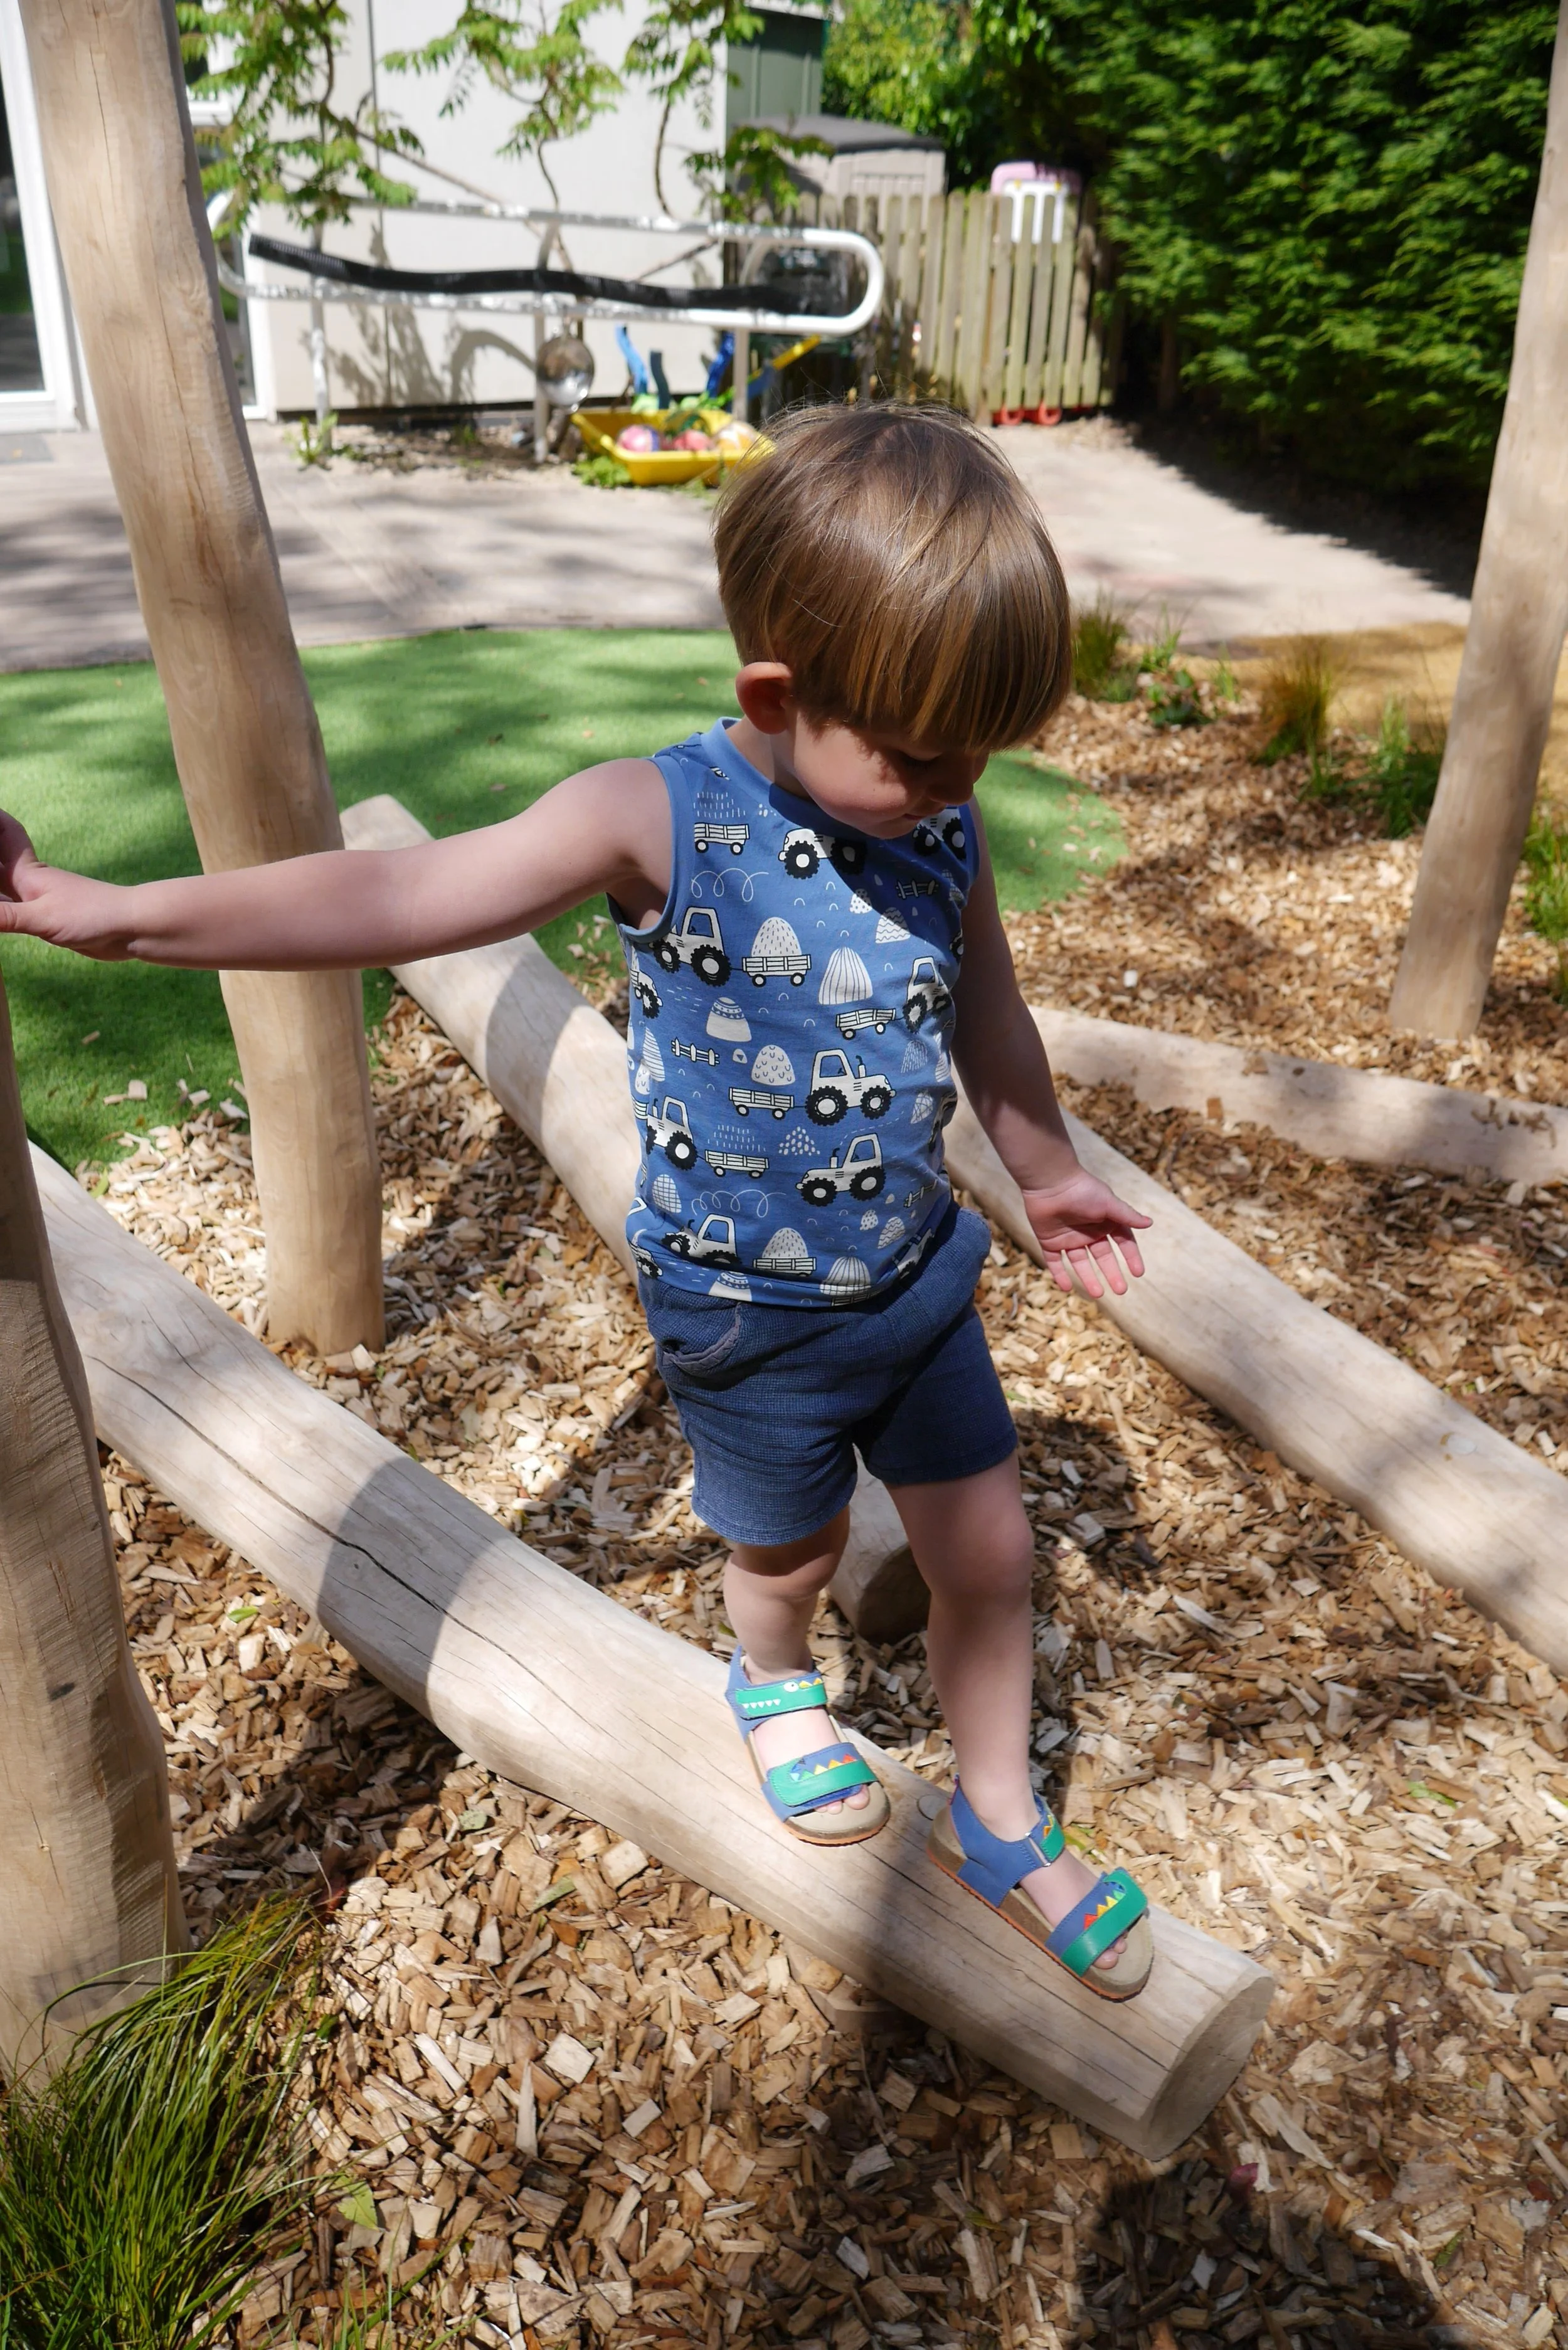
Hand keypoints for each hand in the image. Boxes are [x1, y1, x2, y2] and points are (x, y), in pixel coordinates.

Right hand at [0, 811, 131, 959]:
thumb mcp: (43, 917)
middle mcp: (28, 881)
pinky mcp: (45, 920)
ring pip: (1, 886)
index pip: (4, 830)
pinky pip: (11, 912)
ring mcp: (36, 900)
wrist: (132, 929)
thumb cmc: (93, 915)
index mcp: (26, 872)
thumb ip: (6, 916)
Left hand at [1020, 1162, 1150, 1297]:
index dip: (1131, 1257)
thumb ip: (1127, 1216)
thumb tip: (1150, 1223)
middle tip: (1120, 1290)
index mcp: (1105, 1222)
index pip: (1123, 1243)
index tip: (1138, 1273)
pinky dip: (1059, 1274)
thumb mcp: (1109, 1204)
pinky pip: (1054, 1261)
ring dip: (1088, 1278)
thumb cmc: (1083, 1191)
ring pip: (1080, 1263)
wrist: (1050, 1183)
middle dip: (1112, 1273)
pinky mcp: (1049, 1241)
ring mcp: (1069, 1238)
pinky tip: (1067, 1287)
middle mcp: (1089, 1232)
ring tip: (1098, 1294)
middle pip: (1103, 1257)